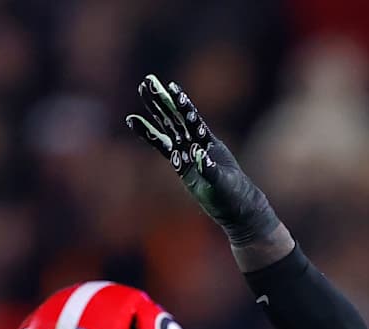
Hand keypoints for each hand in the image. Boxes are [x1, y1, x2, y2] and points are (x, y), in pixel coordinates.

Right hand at [126, 74, 281, 250]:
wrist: (235, 208)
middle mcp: (197, 143)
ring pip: (168, 127)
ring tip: (142, 90)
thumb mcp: (223, 183)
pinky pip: (161, 145)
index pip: (193, 120)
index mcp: (210, 144)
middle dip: (163, 100)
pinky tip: (133, 120)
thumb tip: (198, 155)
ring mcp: (187, 151)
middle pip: (177, 118)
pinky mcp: (180, 163)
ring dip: (155, 109)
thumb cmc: (234, 195)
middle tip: (149, 80)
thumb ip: (210, 170)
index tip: (172, 88)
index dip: (183, 105)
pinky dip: (148, 133)